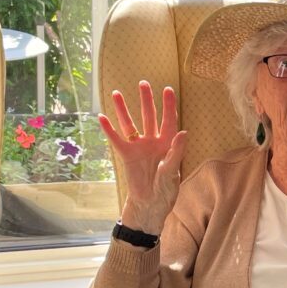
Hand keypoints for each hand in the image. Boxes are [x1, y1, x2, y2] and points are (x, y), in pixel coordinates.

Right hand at [98, 80, 186, 234]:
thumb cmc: (166, 190)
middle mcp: (153, 142)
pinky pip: (116, 140)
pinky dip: (109, 129)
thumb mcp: (173, 172)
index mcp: (168, 144)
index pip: (169, 120)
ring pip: (131, 124)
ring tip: (116, 92)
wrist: (150, 204)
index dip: (169, 105)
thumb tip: (184, 132)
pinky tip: (102, 117)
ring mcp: (139, 147)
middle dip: (147, 100)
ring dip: (124, 109)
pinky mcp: (126, 155)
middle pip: (149, 116)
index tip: (168, 89)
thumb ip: (176, 152)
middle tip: (143, 83)